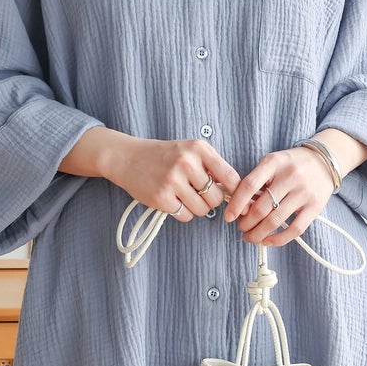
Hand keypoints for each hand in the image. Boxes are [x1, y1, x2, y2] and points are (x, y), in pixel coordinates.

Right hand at [108, 136, 239, 221]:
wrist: (128, 158)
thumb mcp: (190, 151)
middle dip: (211, 201)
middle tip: (198, 194)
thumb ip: (213, 167)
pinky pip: (185, 216)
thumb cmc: (165, 156)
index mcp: (199, 149)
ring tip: (184, 196)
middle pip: (217, 198)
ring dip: (196, 208)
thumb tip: (238, 194)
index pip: (231, 176)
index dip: (237, 193)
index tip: (237, 201)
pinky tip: (172, 200)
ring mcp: (173, 181)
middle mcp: (187, 163)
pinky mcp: (161, 197)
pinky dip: (182, 212)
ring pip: (202, 210)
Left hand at [223, 147, 334, 245]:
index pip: (249, 185)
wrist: (323, 161)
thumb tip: (238, 207)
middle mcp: (290, 176)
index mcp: (273, 163)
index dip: (236, 204)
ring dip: (258, 234)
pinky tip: (267, 241)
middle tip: (241, 228)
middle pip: (261, 208)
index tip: (228, 217)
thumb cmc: (291, 165)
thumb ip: (256, 181)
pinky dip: (278, 239)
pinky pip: (295, 229)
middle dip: (246, 223)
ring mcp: (304, 192)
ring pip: (275, 221)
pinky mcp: (316, 206)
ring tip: (251, 236)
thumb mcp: (271, 163)